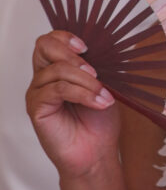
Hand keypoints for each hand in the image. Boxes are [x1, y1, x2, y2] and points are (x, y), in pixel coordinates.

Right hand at [26, 30, 119, 178]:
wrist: (97, 152)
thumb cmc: (99, 121)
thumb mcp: (103, 86)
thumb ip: (97, 67)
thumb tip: (105, 49)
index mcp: (56, 68)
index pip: (50, 40)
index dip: (66, 37)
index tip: (88, 46)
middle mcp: (43, 78)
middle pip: (44, 47)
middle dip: (72, 54)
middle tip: (95, 71)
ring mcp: (37, 92)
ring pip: (57, 70)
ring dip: (86, 81)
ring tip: (104, 94)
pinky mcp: (36, 108)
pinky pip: (57, 90)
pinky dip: (82, 93)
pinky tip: (98, 102)